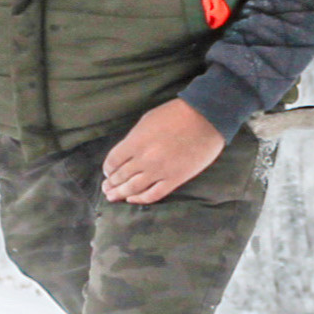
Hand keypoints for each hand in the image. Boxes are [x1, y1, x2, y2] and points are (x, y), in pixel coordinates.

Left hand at [101, 99, 225, 204]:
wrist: (206, 118)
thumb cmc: (176, 114)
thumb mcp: (147, 120)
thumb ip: (134, 138)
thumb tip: (126, 153)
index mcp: (135, 142)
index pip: (113, 161)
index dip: (108, 169)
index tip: (107, 172)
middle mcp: (144, 159)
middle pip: (121, 176)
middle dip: (111, 184)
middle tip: (106, 189)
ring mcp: (160, 171)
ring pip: (134, 188)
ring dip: (120, 193)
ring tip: (113, 197)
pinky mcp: (175, 179)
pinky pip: (153, 195)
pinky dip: (141, 199)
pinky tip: (133, 199)